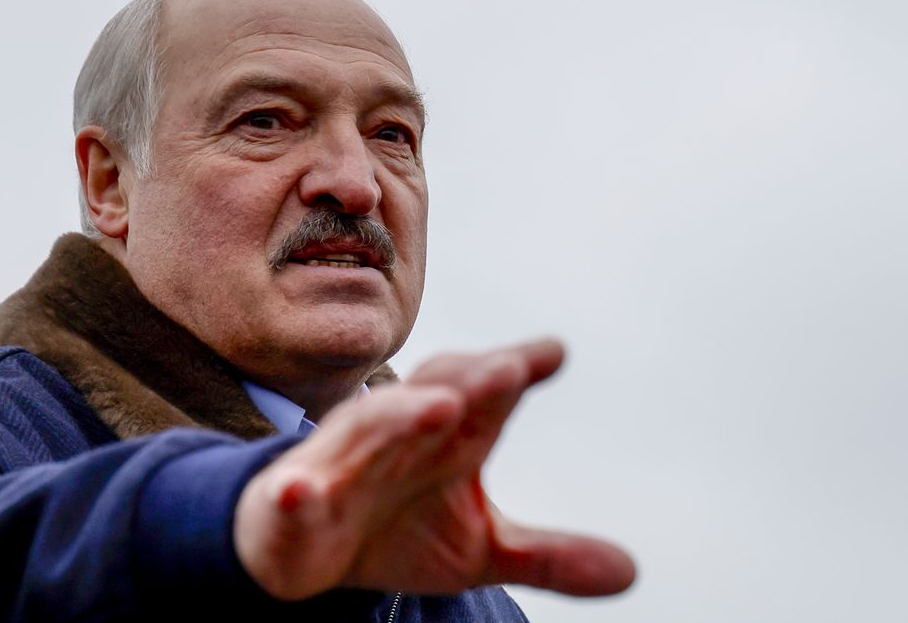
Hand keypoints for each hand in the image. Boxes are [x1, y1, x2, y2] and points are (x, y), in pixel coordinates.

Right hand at [232, 339, 635, 599]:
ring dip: (401, 414)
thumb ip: (547, 555)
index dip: (513, 371)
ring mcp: (343, 463)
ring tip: (439, 406)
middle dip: (469, 380)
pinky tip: (300, 490)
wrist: (307, 549)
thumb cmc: (395, 528)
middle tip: (509, 369)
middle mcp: (397, 435)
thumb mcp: (479, 548)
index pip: (483, 394)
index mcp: (445, 437)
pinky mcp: (296, 500)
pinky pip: (295, 491)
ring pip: (369, 428)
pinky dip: (298, 489)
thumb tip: (631, 572)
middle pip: (433, 396)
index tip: (552, 354)